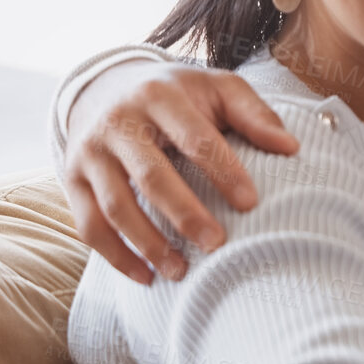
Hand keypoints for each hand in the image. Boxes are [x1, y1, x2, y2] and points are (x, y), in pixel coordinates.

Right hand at [61, 58, 298, 282]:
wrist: (104, 87)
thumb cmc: (177, 93)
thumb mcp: (217, 87)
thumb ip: (254, 114)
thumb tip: (292, 147)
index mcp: (159, 96)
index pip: (195, 138)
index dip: (224, 171)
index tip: (251, 204)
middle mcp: (118, 123)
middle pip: (152, 176)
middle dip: (185, 214)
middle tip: (217, 244)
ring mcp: (90, 153)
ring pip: (116, 206)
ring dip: (149, 244)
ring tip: (182, 271)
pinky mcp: (71, 180)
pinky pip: (89, 226)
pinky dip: (115, 256)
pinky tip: (146, 277)